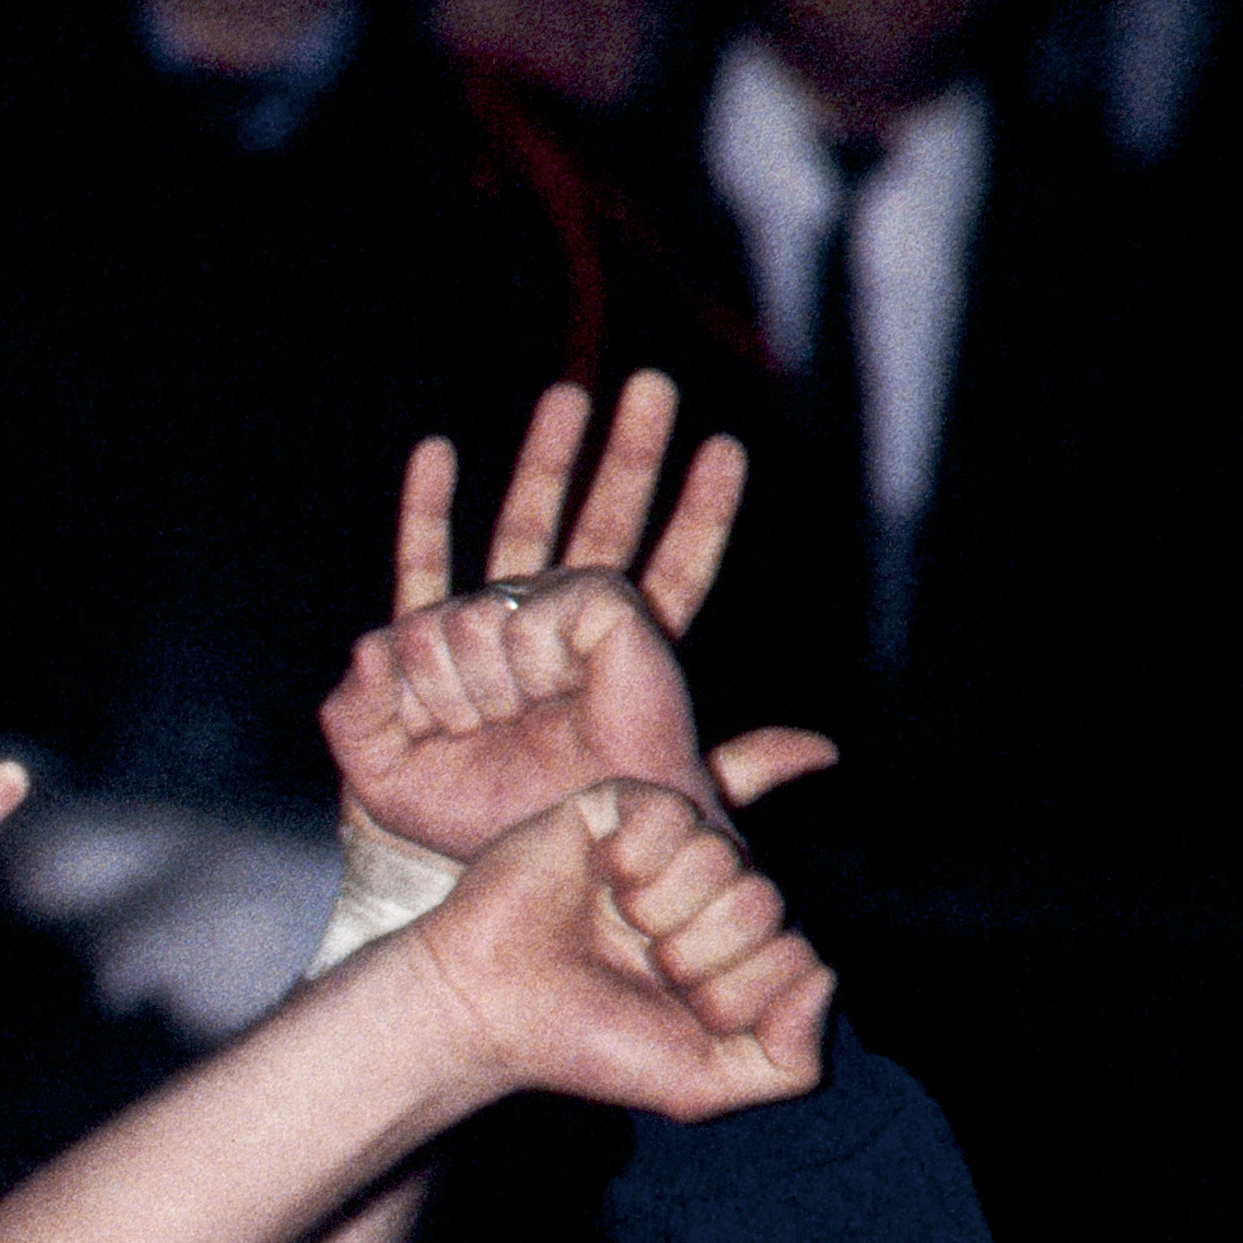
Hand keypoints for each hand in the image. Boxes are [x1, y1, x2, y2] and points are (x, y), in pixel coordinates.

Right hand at [327, 374, 833, 854]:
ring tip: (568, 398)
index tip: (726, 450)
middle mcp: (554, 621)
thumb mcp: (650, 787)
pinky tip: (437, 454)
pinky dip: (426, 511)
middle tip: (652, 388)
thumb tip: (823, 750)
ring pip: (521, 525)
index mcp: (613, 651)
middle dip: (628, 458)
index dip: (699, 514)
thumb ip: (731, 767)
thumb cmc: (542, 819)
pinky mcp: (419, 639)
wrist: (440, 854)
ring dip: (546, 462)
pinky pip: (421, 567)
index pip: (669, 570)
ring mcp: (489, 621)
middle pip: (600, 524)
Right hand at [396, 775, 835, 1121]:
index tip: (677, 1006)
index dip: (739, 991)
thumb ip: (790, 1061)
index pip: (796, 953)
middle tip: (642, 966)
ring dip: (663, 906)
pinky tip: (602, 878)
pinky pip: (674, 813)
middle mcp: (712, 895)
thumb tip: (824, 976)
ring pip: (725, 855)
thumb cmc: (583, 1045)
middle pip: (765, 901)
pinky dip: (638, 855)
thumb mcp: (700, 1086)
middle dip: (700, 953)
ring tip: (615, 923)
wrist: (485, 1010)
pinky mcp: (619, 807)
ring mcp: (669, 849)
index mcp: (738, 952)